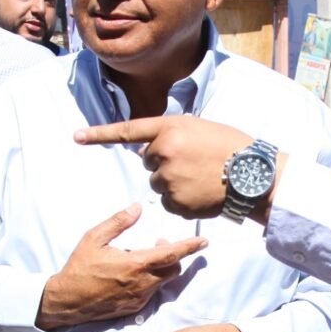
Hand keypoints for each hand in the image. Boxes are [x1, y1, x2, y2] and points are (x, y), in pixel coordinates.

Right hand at [37, 203, 205, 329]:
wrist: (68, 301)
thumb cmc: (80, 267)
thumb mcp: (94, 238)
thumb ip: (118, 222)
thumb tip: (137, 208)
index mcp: (136, 263)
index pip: (172, 253)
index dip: (190, 247)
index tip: (203, 241)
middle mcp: (143, 283)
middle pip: (173, 269)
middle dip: (173, 255)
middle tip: (159, 243)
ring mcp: (140, 297)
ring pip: (163, 281)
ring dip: (160, 268)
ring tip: (141, 258)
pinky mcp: (136, 308)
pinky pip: (151, 292)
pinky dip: (149, 281)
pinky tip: (131, 275)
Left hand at [75, 115, 281, 222]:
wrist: (254, 176)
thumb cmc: (232, 149)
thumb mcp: (200, 128)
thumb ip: (172, 134)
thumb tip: (150, 151)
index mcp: (170, 128)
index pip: (128, 131)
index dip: (100, 134)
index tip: (76, 136)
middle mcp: (164, 151)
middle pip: (149, 162)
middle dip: (165, 163)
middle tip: (194, 164)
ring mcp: (168, 178)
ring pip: (158, 184)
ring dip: (174, 183)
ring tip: (201, 179)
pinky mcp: (175, 201)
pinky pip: (169, 203)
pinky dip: (182, 201)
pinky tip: (202, 193)